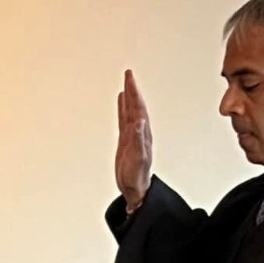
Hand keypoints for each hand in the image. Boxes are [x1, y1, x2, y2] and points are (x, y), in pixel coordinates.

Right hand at [115, 69, 152, 210]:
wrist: (135, 188)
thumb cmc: (137, 176)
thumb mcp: (138, 159)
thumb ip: (138, 140)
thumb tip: (139, 122)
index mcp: (143, 133)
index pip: (138, 108)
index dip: (134, 93)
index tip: (130, 79)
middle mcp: (139, 131)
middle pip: (135, 105)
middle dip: (132, 89)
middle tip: (128, 74)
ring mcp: (132, 135)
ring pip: (129, 110)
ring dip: (128, 96)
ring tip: (126, 83)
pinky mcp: (126, 140)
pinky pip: (123, 119)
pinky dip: (122, 108)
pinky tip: (121, 101)